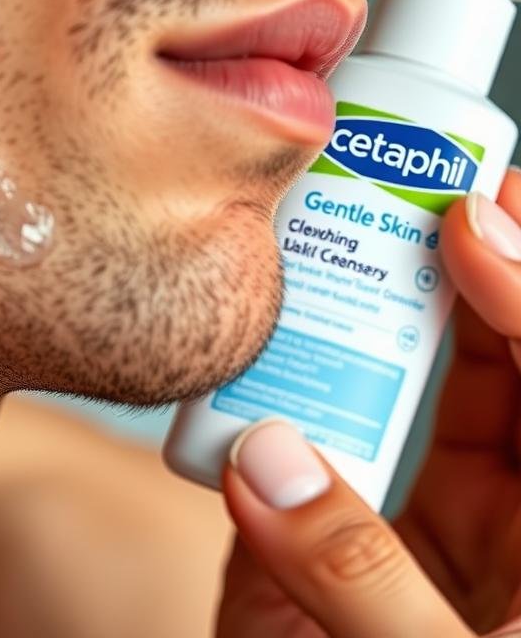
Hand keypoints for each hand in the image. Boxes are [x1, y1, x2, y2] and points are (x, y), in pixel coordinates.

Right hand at [217, 169, 520, 637]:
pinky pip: (317, 448)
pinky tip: (269, 346)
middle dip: (459, 271)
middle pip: (503, 368)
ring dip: (372, 319)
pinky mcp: (330, 546)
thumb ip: (357, 576)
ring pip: (415, 397)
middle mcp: (507, 530)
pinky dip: (289, 395)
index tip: (477, 217)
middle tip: (407, 190)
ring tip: (332, 242)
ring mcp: (417, 533)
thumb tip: (271, 456)